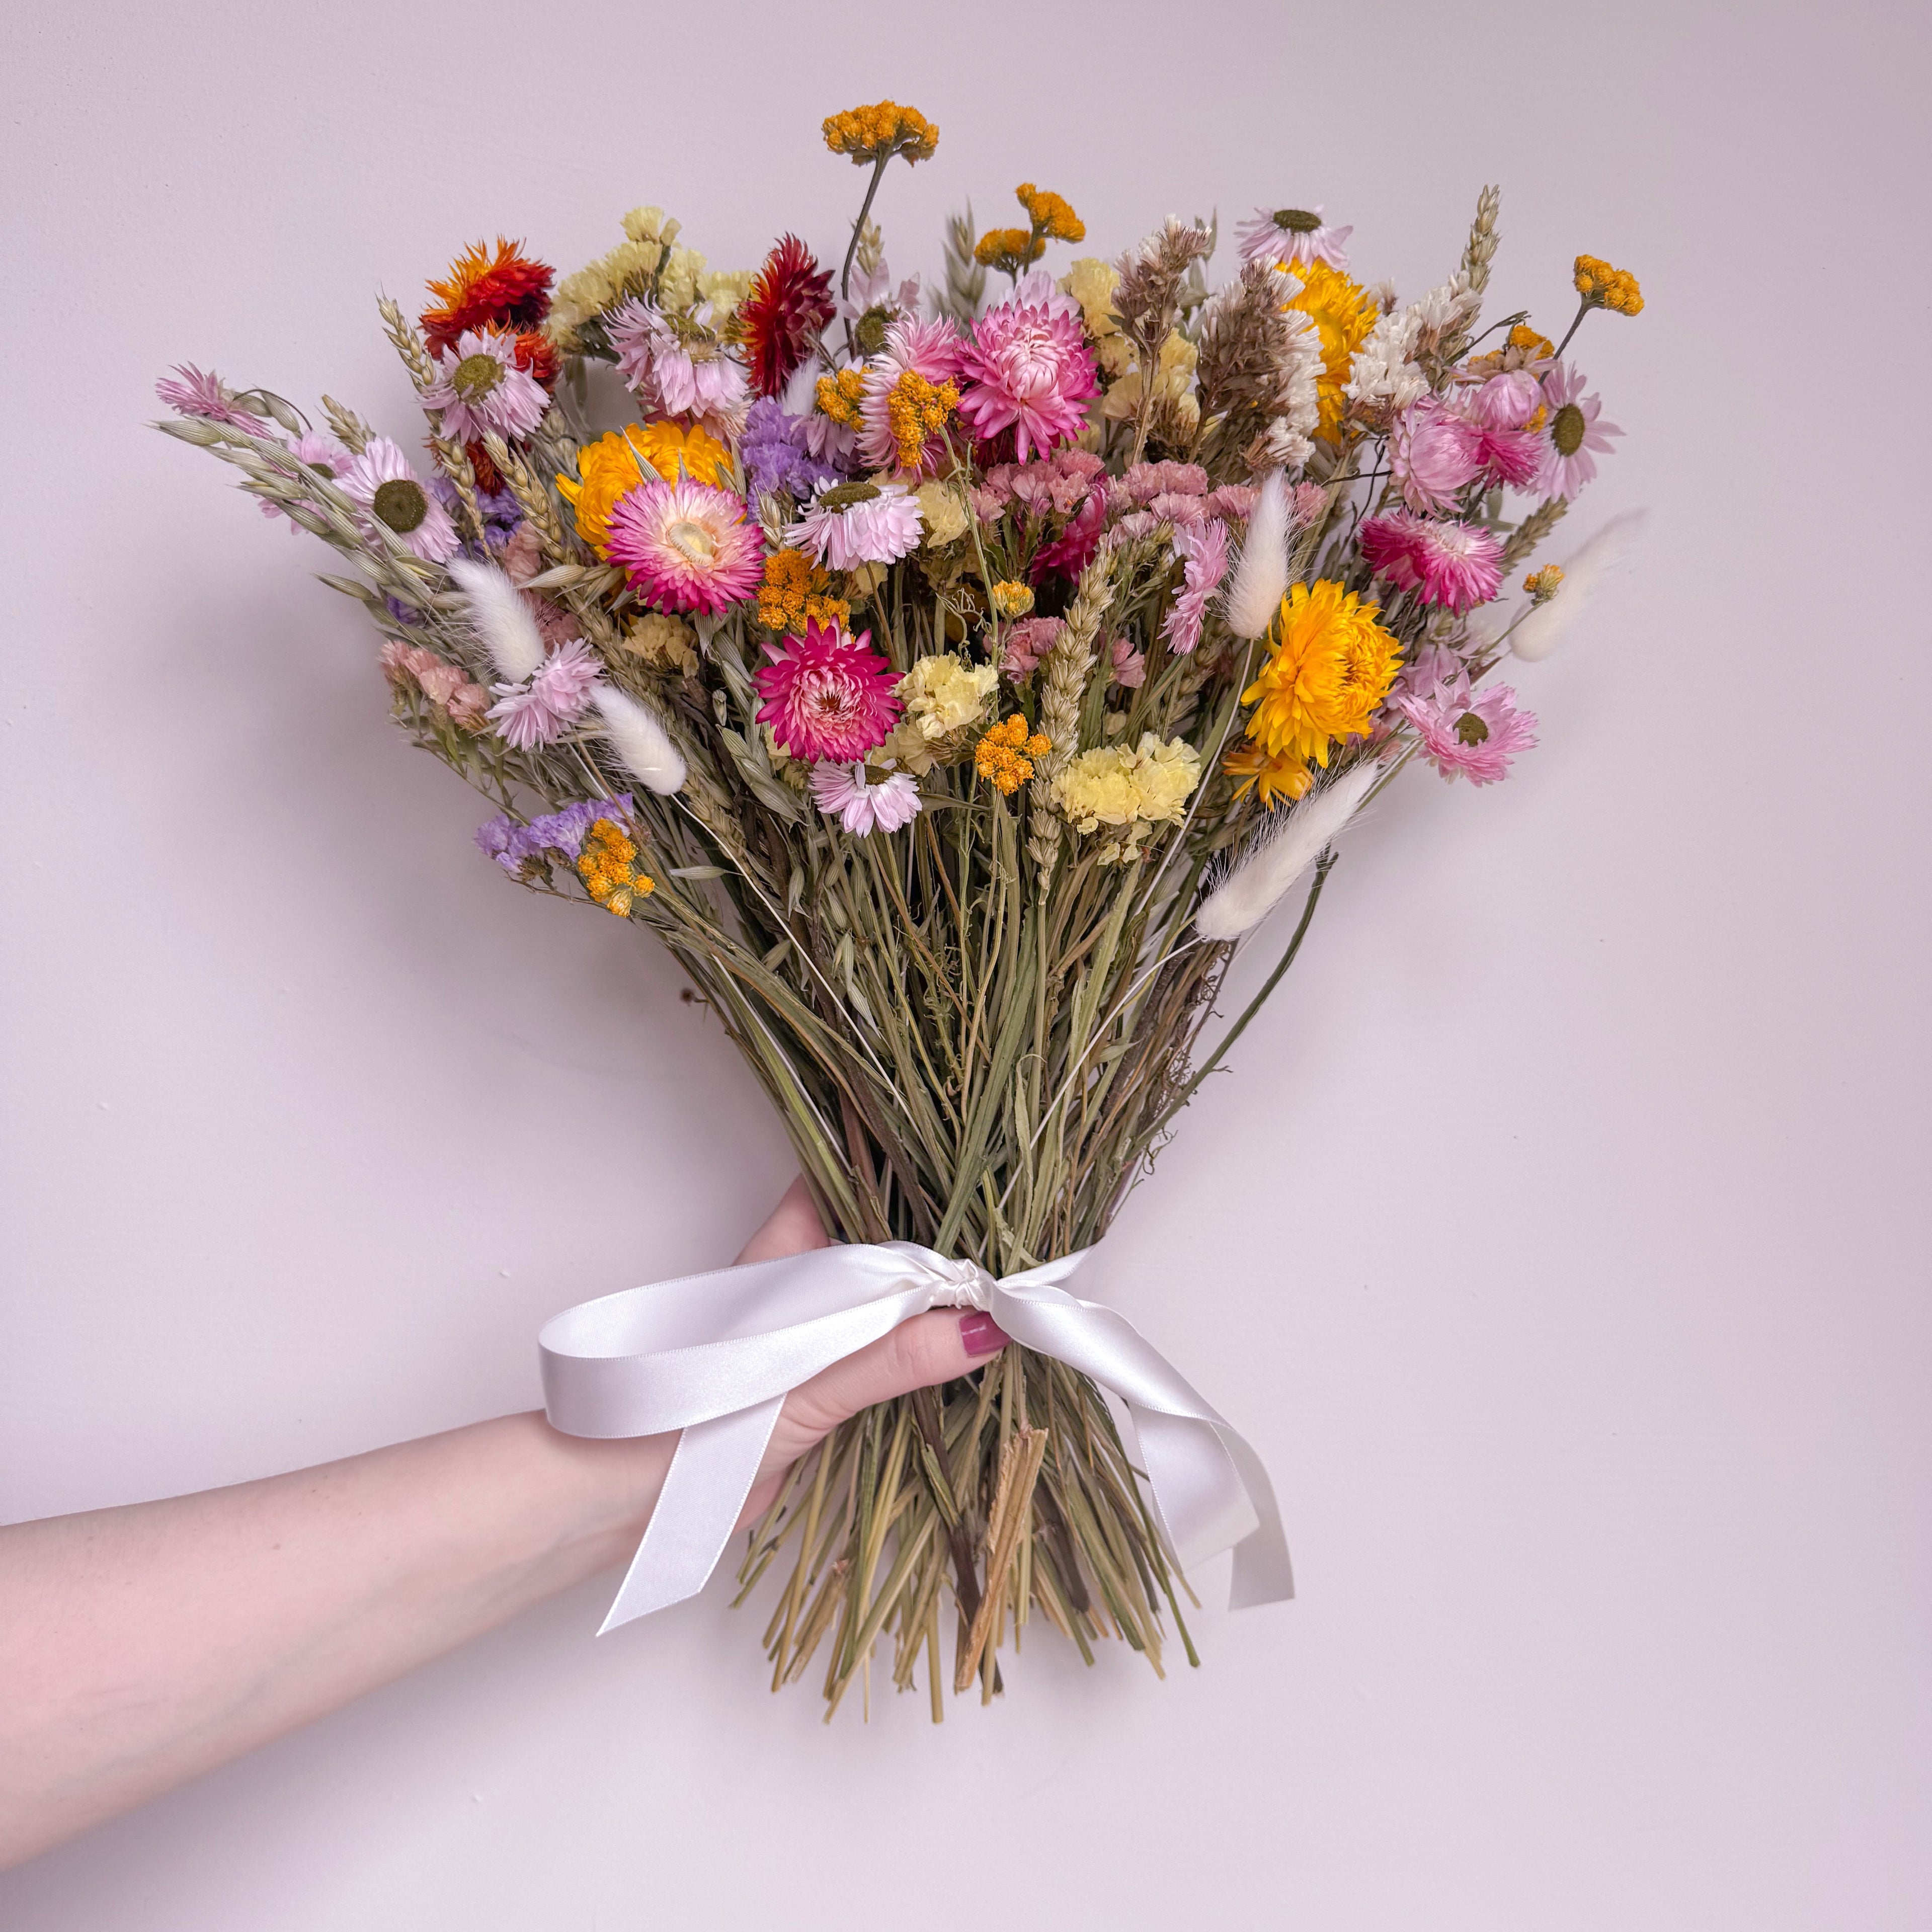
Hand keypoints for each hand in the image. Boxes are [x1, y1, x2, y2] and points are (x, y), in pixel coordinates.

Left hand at [732, 1179, 1008, 1523]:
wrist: (641, 1498)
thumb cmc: (699, 1418)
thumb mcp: (809, 1381)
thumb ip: (893, 1355)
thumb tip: (986, 1327)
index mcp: (785, 1251)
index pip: (847, 1183)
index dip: (902, 1172)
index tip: (968, 1171)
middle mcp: (799, 1285)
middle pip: (877, 1243)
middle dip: (936, 1244)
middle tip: (1009, 1239)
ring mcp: (807, 1336)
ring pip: (881, 1302)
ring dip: (930, 1307)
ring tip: (1004, 1291)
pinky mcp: (815, 1389)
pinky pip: (878, 1356)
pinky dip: (917, 1357)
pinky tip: (963, 1358)